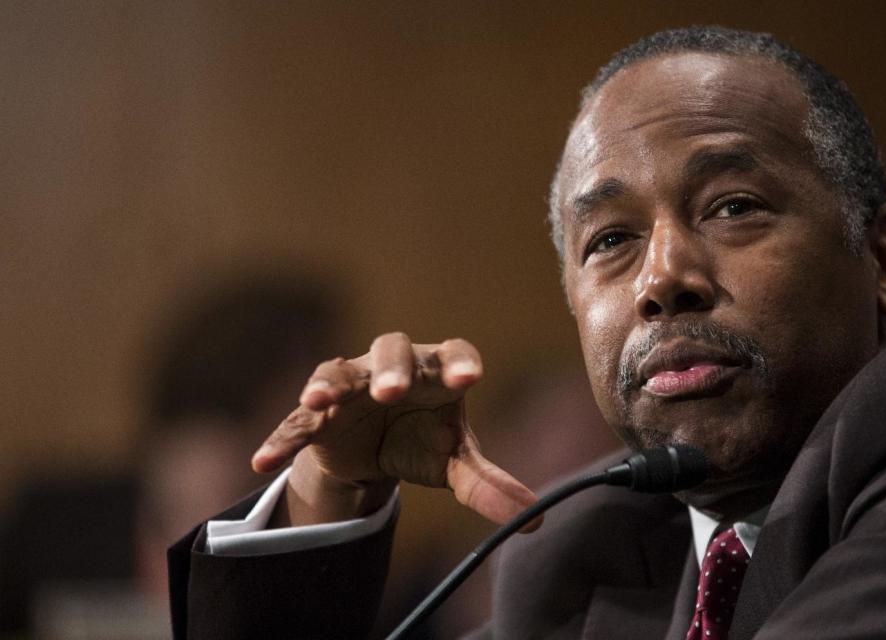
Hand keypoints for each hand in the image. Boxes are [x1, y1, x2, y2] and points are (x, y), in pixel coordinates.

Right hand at [251, 332, 538, 527]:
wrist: (374, 448)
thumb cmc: (423, 441)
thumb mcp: (456, 464)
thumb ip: (489, 485)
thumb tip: (536, 520)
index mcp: (437, 372)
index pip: (454, 354)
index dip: (460, 362)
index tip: (470, 378)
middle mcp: (394, 368)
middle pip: (392, 351)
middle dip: (389, 369)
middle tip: (390, 391)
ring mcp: (352, 386)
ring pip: (338, 372)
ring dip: (328, 384)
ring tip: (317, 400)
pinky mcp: (319, 415)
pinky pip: (298, 422)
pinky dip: (282, 438)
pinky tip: (263, 462)